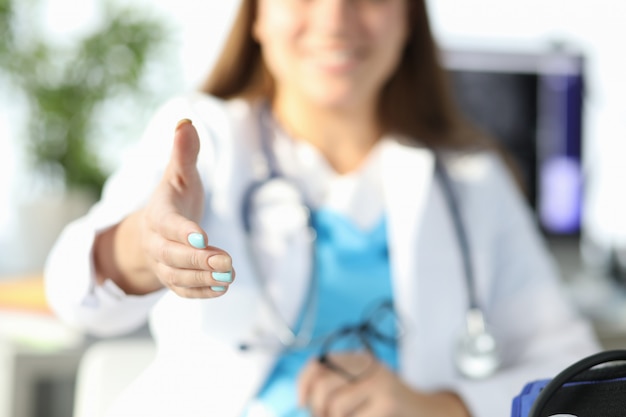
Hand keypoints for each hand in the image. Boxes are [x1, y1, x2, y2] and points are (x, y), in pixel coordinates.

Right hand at [96, 119, 234, 297]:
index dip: (183, 232)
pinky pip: (183, 291)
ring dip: (204, 279)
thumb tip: (186, 121)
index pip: (168, 224)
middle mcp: (156, 243)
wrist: (157, 230)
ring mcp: (163, 264)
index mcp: (158, 214)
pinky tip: (223, 288)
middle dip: (199, 261)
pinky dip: (202, 292)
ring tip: (230, 275)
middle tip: (227, 262)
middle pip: (172, 256)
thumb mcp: (179, 175)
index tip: (202, 238)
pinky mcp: (173, 280)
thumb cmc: (174, 198)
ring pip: (179, 276)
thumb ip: (184, 153)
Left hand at [297, 353, 469, 416]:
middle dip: (318, 409)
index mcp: (358, 358)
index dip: (303, 383)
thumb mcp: (361, 388)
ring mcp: (379, 382)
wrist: (428, 413)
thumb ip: (337, 387)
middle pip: (323, 386)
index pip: (318, 363)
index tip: (301, 402)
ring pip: (335, 406)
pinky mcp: (388, 402)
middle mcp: (368, 365)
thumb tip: (303, 401)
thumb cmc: (387, 405)